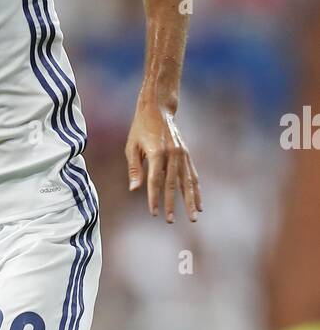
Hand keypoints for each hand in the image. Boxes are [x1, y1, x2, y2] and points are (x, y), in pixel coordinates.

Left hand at [125, 105, 202, 222]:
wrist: (158, 108)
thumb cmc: (140, 128)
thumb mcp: (131, 147)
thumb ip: (134, 169)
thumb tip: (134, 190)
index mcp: (157, 152)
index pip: (155, 181)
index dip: (154, 198)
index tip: (154, 213)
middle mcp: (172, 154)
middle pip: (173, 184)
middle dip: (171, 204)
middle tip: (170, 221)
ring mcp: (182, 154)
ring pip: (188, 181)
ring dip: (190, 201)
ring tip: (194, 217)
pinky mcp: (187, 154)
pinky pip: (193, 175)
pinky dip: (196, 190)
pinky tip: (199, 203)